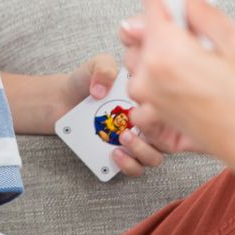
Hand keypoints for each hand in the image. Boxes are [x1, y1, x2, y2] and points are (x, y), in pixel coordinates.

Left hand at [56, 53, 168, 176]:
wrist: (62, 97)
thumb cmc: (87, 81)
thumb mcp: (98, 65)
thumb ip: (104, 69)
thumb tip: (102, 92)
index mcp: (150, 102)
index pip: (173, 113)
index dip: (169, 114)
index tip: (151, 108)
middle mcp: (148, 125)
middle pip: (168, 139)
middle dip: (157, 136)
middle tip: (133, 124)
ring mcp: (135, 143)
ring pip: (153, 158)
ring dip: (143, 152)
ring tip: (122, 139)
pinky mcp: (119, 157)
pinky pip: (133, 168)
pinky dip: (128, 165)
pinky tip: (113, 153)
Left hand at [128, 0, 234, 222]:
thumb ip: (205, 13)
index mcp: (166, 55)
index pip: (152, 0)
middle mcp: (149, 79)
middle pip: (144, 28)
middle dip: (167, 15)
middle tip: (199, 11)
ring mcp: (151, 101)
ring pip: (146, 55)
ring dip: (168, 44)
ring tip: (207, 49)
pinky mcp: (160, 116)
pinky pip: (153, 80)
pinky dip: (170, 69)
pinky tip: (202, 73)